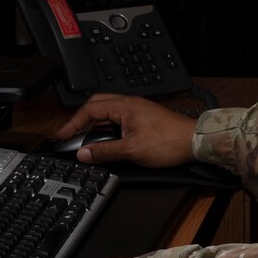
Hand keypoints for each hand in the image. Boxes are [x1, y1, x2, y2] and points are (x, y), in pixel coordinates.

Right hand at [56, 93, 197, 167]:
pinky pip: (119, 117)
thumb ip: (105, 151)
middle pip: (97, 104)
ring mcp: (137, 109)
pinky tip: (105, 139)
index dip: (73, 123)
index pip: (90, 109)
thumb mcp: (132, 150)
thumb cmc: (168, 142)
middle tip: (70, 134)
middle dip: (81, 118)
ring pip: (108, 111)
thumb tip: (84, 153)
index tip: (63, 135)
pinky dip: (107, 126)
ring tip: (84, 138)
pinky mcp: (143, 117)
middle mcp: (130, 103)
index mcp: (125, 106)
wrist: (195, 141)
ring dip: (95, 122)